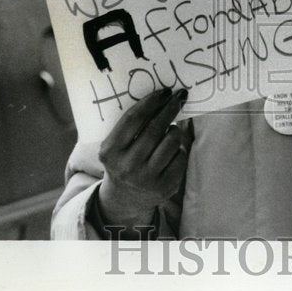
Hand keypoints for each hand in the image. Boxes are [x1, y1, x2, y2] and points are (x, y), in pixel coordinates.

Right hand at [97, 87, 188, 230]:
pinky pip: (180, 157)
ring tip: (170, 129)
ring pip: (171, 141)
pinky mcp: (165, 187)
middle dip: (170, 109)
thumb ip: (130, 125)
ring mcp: (147, 179)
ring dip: (174, 130)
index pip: (133, 119)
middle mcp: (127, 166)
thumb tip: (160, 96)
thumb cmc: (123, 160)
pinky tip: (171, 150)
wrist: (125, 199)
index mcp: (110, 152)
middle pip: (155, 129)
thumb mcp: (116, 145)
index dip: (151, 102)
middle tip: (179, 96)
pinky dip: (178, 148)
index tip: (165, 91)